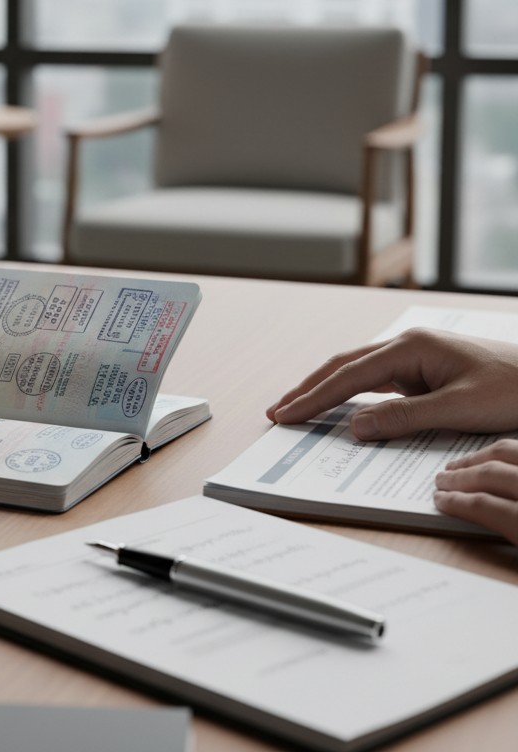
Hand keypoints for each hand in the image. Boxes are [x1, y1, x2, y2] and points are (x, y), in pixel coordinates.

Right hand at [265, 327, 517, 440]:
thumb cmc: (515, 390)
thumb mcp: (460, 408)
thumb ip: (405, 417)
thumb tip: (355, 426)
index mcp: (410, 347)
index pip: (349, 376)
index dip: (314, 397)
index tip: (286, 414)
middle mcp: (405, 346)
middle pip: (343, 367)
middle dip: (308, 389)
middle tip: (277, 410)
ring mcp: (412, 357)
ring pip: (356, 372)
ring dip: (325, 390)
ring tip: (296, 407)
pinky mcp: (421, 370)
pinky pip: (375, 382)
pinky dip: (350, 394)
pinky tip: (338, 406)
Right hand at [434, 440, 517, 544]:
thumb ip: (508, 540)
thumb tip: (476, 537)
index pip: (484, 505)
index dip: (458, 502)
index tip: (441, 501)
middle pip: (493, 474)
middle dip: (461, 477)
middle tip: (442, 479)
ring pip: (509, 452)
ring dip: (481, 456)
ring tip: (464, 463)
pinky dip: (508, 450)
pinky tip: (502, 458)